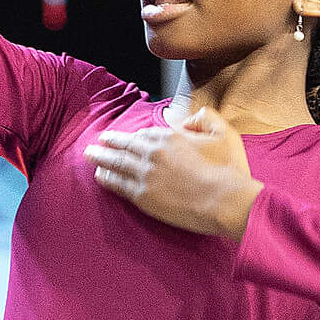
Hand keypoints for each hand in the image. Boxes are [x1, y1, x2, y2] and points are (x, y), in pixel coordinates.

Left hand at [84, 108, 262, 239]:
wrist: (225, 201)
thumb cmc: (228, 170)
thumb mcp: (225, 133)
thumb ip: (206, 118)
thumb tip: (187, 120)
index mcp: (171, 137)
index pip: (146, 133)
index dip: (134, 135)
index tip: (128, 136)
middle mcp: (153, 153)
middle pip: (125, 145)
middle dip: (110, 141)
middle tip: (99, 141)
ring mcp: (145, 175)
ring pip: (116, 163)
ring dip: (101, 157)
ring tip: (91, 155)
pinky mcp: (143, 196)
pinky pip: (117, 184)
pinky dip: (106, 178)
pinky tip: (100, 175)